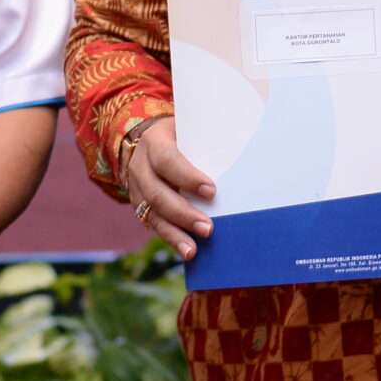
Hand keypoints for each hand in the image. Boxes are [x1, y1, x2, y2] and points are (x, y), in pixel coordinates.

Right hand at [123, 117, 212, 262]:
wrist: (147, 140)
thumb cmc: (182, 134)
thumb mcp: (189, 129)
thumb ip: (207, 141)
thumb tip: (244, 157)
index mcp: (154, 142)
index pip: (168, 161)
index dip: (188, 177)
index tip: (212, 191)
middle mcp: (140, 167)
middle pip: (158, 194)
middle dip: (183, 214)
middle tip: (208, 229)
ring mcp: (137, 189)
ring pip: (153, 215)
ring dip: (175, 234)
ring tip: (193, 251)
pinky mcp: (140, 206)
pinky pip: (154, 225)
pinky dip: (171, 239)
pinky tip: (186, 251)